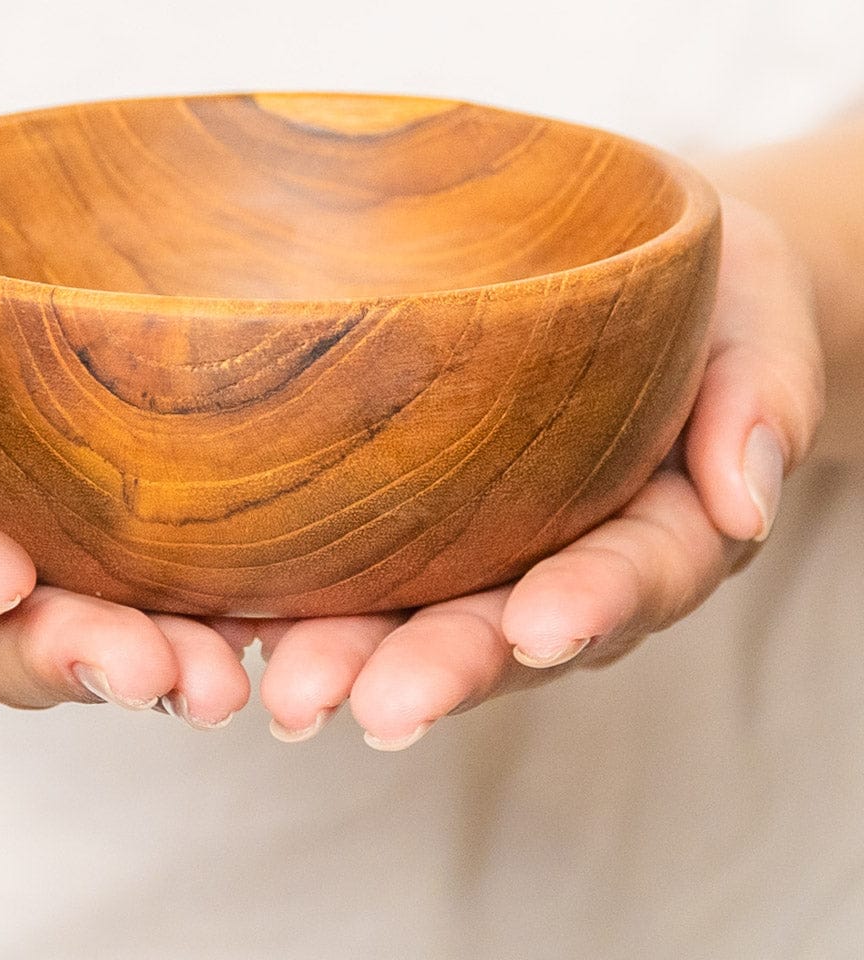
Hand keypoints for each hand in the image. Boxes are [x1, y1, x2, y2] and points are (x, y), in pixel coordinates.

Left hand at [256, 196, 824, 748]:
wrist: (654, 297)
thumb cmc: (711, 305)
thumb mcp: (758, 332)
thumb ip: (760, 404)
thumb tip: (746, 501)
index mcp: (660, 528)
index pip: (631, 573)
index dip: (590, 604)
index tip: (540, 625)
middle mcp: (565, 562)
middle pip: (507, 628)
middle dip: (442, 668)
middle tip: (371, 706)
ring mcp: (490, 553)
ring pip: (424, 619)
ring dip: (358, 657)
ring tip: (287, 688)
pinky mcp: (426, 525)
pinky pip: (369, 570)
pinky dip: (308, 599)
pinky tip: (242, 620)